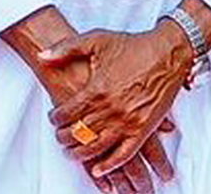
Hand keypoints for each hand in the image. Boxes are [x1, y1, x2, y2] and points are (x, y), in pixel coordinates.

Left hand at [43, 27, 191, 177]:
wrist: (168, 53)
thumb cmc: (134, 46)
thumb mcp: (96, 40)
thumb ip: (65, 48)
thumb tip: (42, 56)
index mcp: (96, 90)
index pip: (66, 114)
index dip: (55, 119)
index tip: (54, 118)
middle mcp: (110, 109)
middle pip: (77, 133)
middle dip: (63, 138)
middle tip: (60, 137)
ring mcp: (127, 122)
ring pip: (95, 148)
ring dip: (79, 154)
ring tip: (72, 153)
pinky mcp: (143, 129)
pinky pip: (123, 155)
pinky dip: (109, 165)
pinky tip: (98, 169)